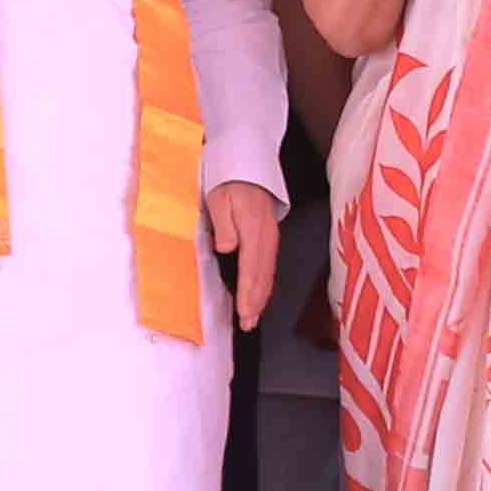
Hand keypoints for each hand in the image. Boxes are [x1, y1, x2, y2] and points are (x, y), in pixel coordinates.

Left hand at [208, 182, 277, 331]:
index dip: (247, 293)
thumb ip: (224, 225)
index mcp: (254, 231)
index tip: (243, 312)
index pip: (251, 269)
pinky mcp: (270, 239)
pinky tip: (259, 296)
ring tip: (252, 317)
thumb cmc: (230, 184)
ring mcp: (271, 239)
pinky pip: (269, 268)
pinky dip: (264, 286)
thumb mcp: (219, 200)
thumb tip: (228, 248)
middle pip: (262, 277)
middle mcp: (267, 238)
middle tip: (247, 324)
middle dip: (255, 303)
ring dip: (261, 298)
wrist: (247, 166)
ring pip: (268, 275)